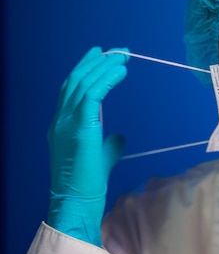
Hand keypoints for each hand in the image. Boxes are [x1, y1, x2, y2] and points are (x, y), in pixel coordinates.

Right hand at [47, 47, 128, 245]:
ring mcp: (66, 124)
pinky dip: (106, 80)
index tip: (100, 53)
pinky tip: (120, 72)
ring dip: (104, 67)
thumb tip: (120, 135)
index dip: (86, 68)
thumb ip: (109, 143)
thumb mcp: (100, 156)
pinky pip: (92, 96)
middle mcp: (60, 120)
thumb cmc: (88, 183)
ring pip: (84, 84)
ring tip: (123, 56)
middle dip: (97, 62)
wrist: (76, 202)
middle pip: (77, 81)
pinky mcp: (80, 129)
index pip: (72, 88)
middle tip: (117, 50)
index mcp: (62, 124)